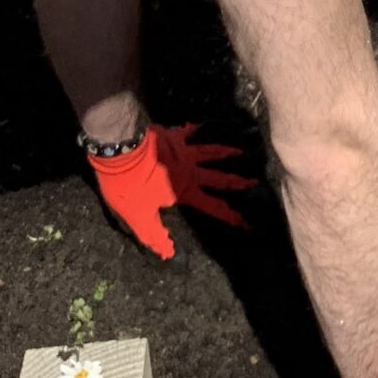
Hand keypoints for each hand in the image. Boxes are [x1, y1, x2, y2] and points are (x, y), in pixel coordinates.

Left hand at [87, 121, 255, 260]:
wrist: (122, 151)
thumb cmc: (129, 186)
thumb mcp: (138, 217)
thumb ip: (154, 235)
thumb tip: (169, 254)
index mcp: (184, 191)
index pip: (212, 207)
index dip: (229, 215)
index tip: (246, 222)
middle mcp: (190, 171)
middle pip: (219, 178)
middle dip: (237, 182)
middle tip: (254, 181)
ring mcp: (184, 151)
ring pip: (211, 152)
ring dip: (226, 152)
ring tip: (240, 151)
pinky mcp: (173, 136)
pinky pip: (188, 132)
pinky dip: (195, 128)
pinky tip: (198, 124)